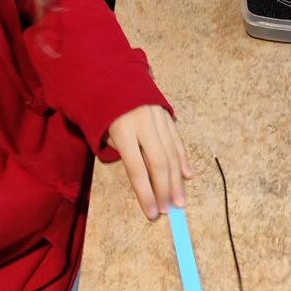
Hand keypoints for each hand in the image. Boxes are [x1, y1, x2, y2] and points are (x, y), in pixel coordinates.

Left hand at [106, 105, 190, 220]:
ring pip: (171, 153)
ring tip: (180, 200)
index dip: (145, 193)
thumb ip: (122, 152)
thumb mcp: (103, 133)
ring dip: (177, 179)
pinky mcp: (166, 113)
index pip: (136, 169)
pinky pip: (176, 139)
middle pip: (158, 163)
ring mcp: (157, 117)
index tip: (152, 214)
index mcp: (123, 130)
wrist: (114, 76)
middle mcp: (143, 124)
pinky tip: (186, 175)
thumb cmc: (104, 111)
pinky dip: (182, 158)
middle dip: (164, 189)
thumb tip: (142, 175)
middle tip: (168, 210)